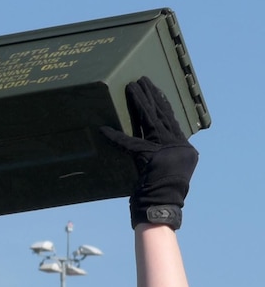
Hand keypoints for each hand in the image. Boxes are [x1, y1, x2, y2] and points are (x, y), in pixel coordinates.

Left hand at [100, 76, 196, 229]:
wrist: (162, 206)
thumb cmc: (160, 191)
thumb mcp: (163, 167)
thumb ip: (159, 152)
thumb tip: (148, 139)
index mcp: (182, 146)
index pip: (170, 119)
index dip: (162, 103)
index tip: (155, 88)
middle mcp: (177, 145)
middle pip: (161, 115)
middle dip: (150, 96)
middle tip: (141, 79)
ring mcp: (165, 150)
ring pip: (150, 121)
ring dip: (140, 103)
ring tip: (133, 87)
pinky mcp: (148, 157)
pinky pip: (128, 144)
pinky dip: (115, 137)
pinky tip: (104, 128)